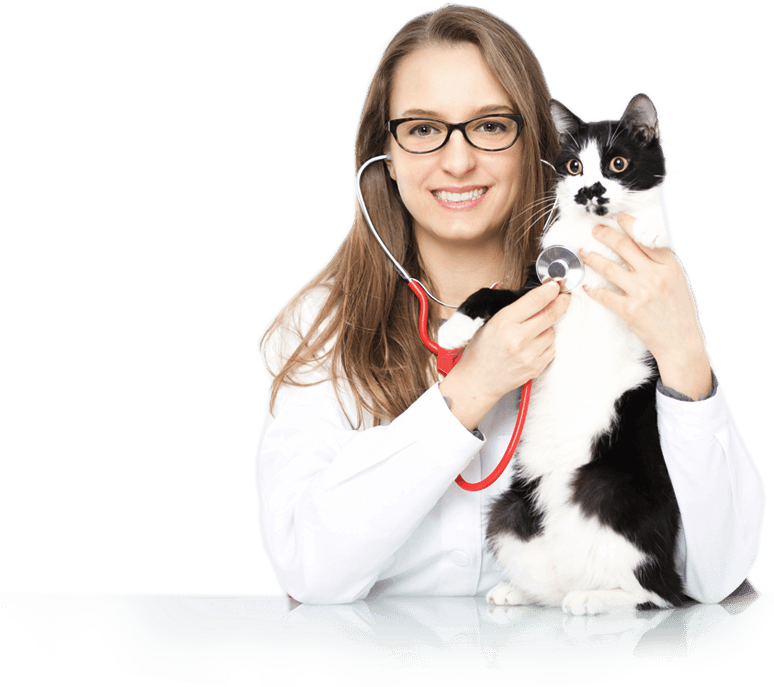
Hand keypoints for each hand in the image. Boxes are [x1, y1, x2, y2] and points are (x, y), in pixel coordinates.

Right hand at [440, 281, 570, 429]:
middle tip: (563, 297)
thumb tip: (539, 298)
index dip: (549, 290)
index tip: (555, 286)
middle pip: (550, 314)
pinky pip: (551, 348)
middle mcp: (518, 339)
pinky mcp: (536, 367)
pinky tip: (531, 346)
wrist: (478, 381)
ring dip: (546, 328)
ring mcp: (529, 355)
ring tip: (531, 332)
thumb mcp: (490, 323)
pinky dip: (545, 344)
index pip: (535, 301)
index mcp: (504, 323)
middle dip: (560, 302)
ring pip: (552, 332)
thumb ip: (514, 311)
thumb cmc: (480, 352)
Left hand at [580, 213, 711, 399]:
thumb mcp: (679, 279)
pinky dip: (594, 290)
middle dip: (606, 235)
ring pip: (609, 268)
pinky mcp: (629, 309)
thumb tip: (641, 245)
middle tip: (595, 230)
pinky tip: (587, 287)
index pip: (646, 238)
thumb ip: (661, 263)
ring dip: (593, 258)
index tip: (618, 219)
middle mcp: (655, 275)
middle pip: (624, 247)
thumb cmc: (680, 311)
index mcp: (670, 265)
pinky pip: (605, 294)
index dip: (629, 225)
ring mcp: (641, 292)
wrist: (681, 342)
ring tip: (584, 253)